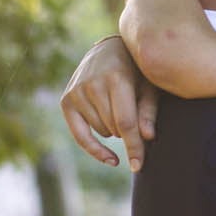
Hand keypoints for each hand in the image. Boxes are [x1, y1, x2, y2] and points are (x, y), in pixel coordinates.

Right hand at [60, 36, 158, 170]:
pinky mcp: (66, 100)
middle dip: (128, 130)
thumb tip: (147, 137)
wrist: (110, 49)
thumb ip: (148, 111)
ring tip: (121, 110)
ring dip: (114, 130)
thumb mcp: (149, 86)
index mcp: (116, 79)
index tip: (139, 166)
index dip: (133, 146)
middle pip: (115, 129)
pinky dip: (96, 149)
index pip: (125, 122)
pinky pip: (81, 136)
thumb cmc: (136, 71)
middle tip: (136, 113)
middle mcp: (93, 85)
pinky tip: (111, 158)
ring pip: (102, 132)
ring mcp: (77, 92)